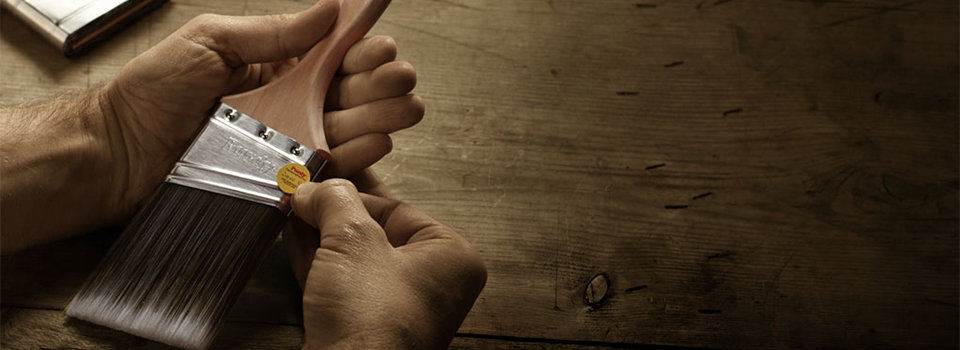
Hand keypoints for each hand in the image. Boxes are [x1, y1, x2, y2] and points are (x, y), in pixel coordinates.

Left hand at [99, 0, 423, 219]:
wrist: (117, 153)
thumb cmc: (149, 94)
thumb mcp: (210, 42)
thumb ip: (273, 32)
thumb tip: (328, 10)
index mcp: (274, 67)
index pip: (332, 54)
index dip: (362, 48)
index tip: (381, 44)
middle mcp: (287, 103)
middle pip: (350, 91)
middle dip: (383, 82)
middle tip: (398, 78)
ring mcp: (286, 141)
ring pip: (349, 127)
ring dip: (383, 116)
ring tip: (404, 107)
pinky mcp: (282, 178)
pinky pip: (328, 166)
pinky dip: (358, 154)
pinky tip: (379, 140)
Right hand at [284, 177, 486, 348]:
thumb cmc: (372, 323)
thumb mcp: (353, 241)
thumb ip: (336, 203)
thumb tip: (318, 188)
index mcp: (451, 258)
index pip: (397, 208)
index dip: (353, 193)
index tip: (322, 182)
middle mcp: (430, 284)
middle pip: (374, 232)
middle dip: (334, 213)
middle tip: (304, 191)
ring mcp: (397, 309)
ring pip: (354, 258)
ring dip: (320, 234)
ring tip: (293, 209)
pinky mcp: (365, 327)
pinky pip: (341, 284)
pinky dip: (318, 262)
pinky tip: (294, 240)